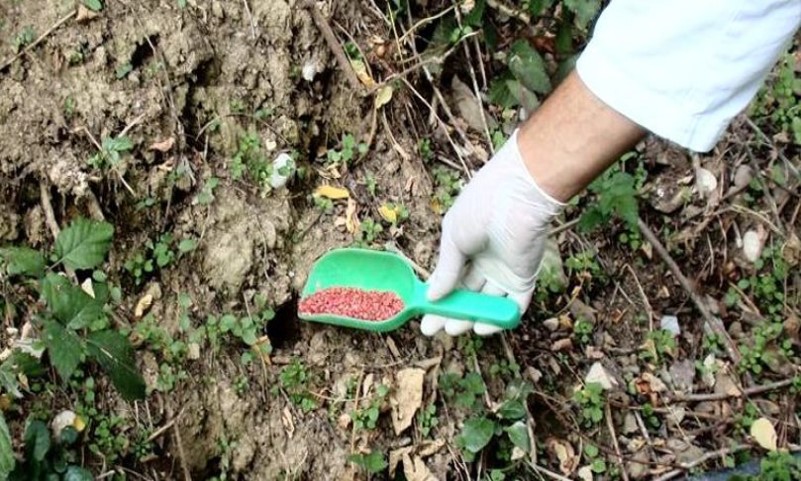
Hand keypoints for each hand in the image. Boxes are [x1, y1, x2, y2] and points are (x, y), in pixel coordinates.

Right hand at [421, 129, 564, 336]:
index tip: (424, 316)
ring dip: (472, 317)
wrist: (517, 196)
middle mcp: (487, 260)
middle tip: (437, 329)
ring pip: (488, 302)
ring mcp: (506, 270)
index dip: (438, 298)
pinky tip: (482, 328)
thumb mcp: (453, 239)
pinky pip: (513, 304)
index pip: (451, 278)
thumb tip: (431, 297)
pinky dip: (499, 318)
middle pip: (468, 293)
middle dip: (452, 312)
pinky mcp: (525, 277)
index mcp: (467, 245)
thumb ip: (445, 270)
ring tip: (455, 329)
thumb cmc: (480, 208)